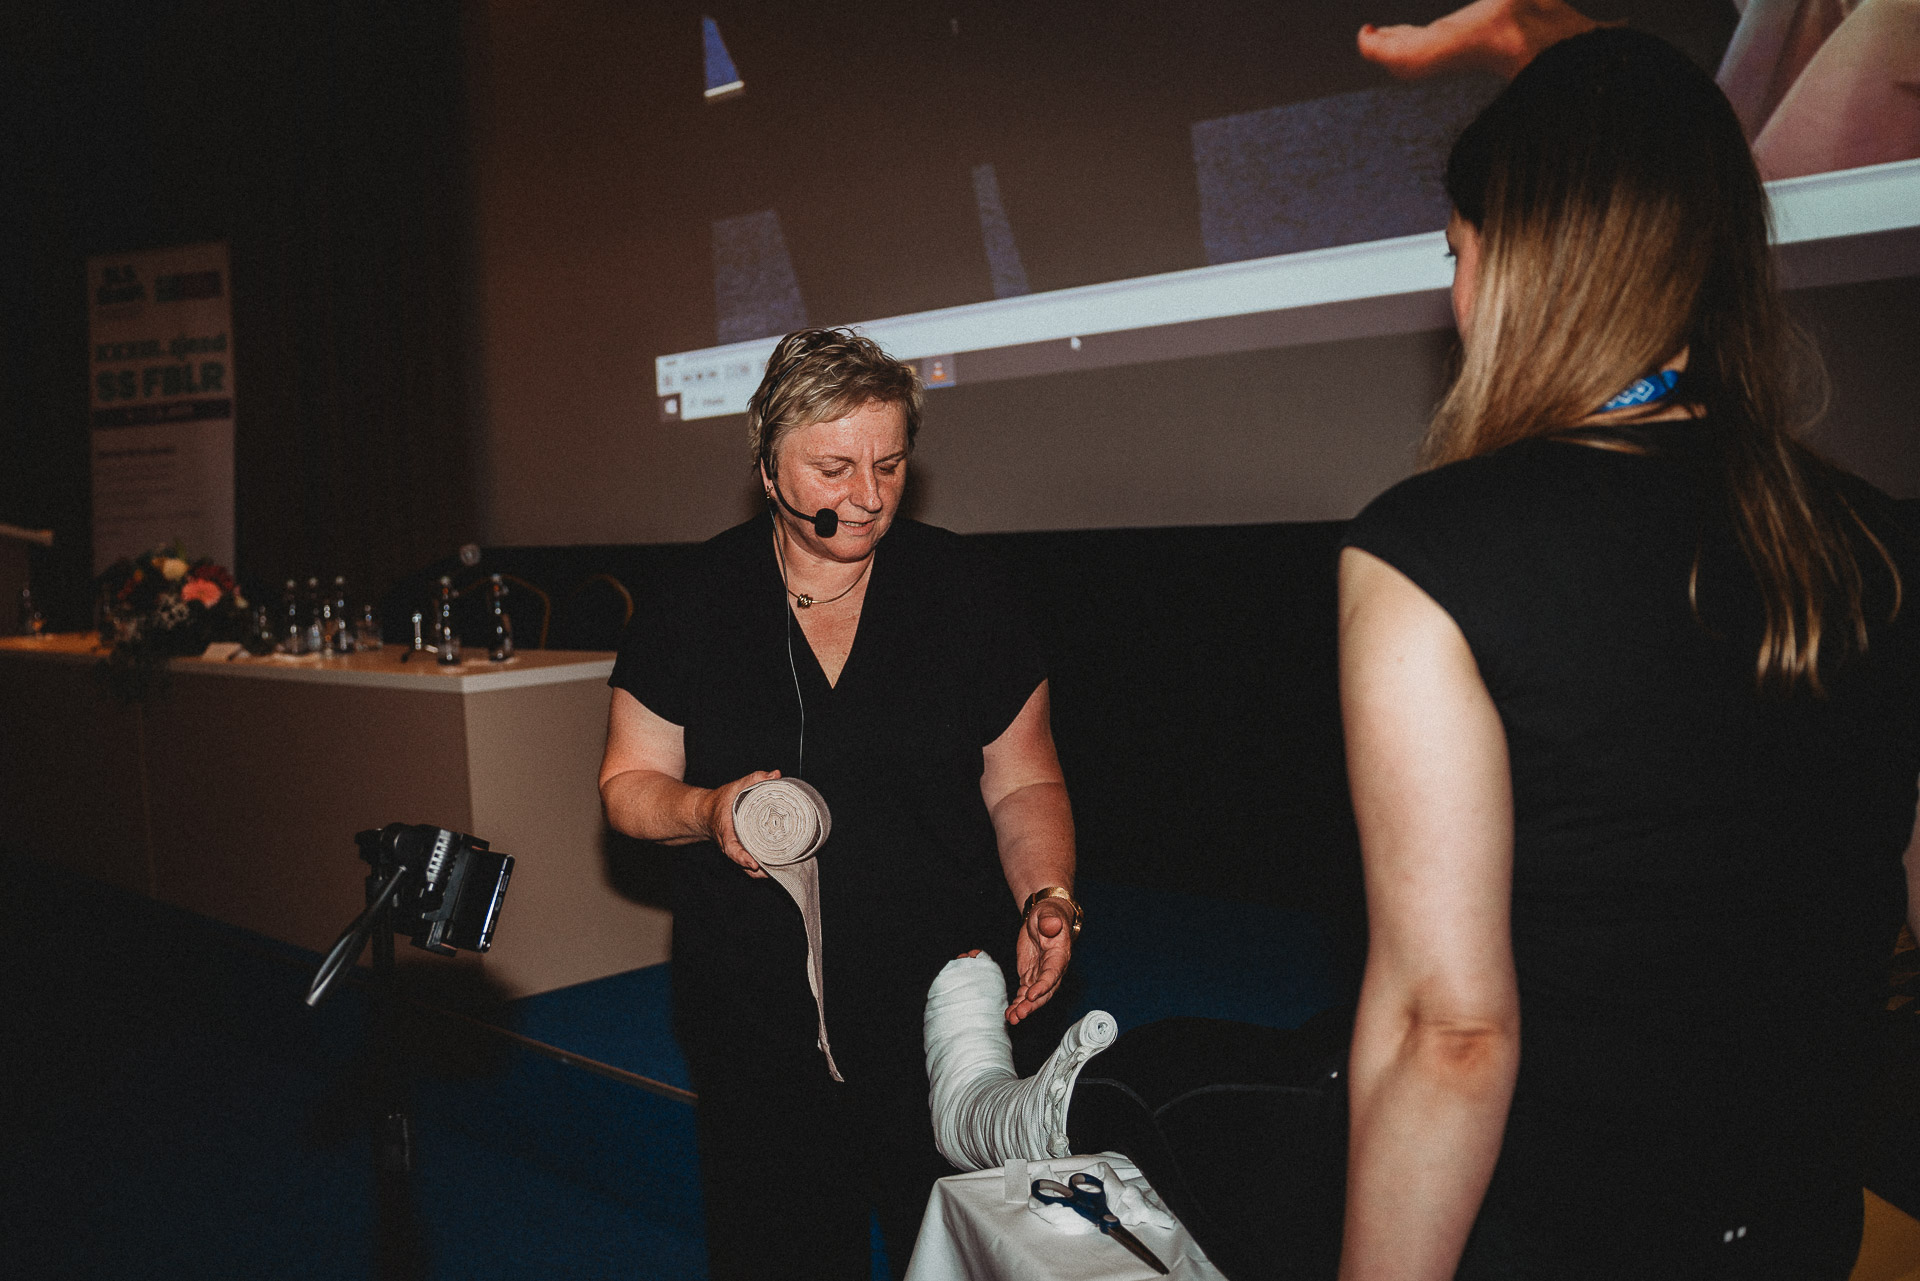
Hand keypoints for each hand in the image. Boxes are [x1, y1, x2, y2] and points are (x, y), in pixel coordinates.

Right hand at [700, 769, 781, 877]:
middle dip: (761, 870)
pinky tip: (779, 867)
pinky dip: (763, 870)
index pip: (732, 850)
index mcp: (726, 833)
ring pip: (749, 870)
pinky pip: (751, 866)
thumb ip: (755, 780)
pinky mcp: (742, 852)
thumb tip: (775, 775)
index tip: (754, 863)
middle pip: (745, 865)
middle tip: (778, 867)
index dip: (743, 858)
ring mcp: (736, 851)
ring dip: (764, 873)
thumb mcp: (736, 787)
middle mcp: (731, 846)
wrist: (706, 812)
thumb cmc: (720, 801)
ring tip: (782, 869)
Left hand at [1007, 898, 1072, 1023]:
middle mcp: (1052, 970)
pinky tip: (1010, 1013)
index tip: (1031, 995)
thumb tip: (1051, 925)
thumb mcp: (1048, 914)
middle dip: (1032, 1005)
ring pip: (1034, 996)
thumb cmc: (1048, 915)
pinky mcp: (1030, 977)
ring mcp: (1040, 975)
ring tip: (1012, 1019)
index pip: (1052, 974)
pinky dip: (1018, 1004)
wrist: (1043, 917)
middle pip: (1044, 992)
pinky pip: (1024, 994)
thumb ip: (1050, 921)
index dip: (1043, 986)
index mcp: (1059, 956)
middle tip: (1020, 1014)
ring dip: (1024, 1009)